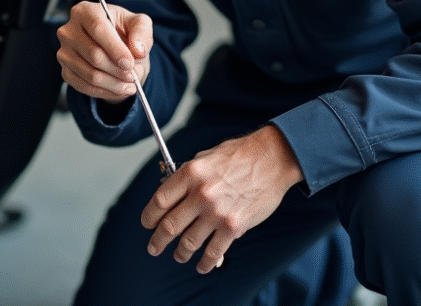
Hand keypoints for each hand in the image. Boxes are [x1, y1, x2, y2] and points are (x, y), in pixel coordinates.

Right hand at [56, 0, 152, 102]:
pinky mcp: (65, 71)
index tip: (130, 63)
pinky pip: (85, 87)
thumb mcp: (139, 23)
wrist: (113, 46)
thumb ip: (142, 32)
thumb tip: (138, 50)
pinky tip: (119, 88)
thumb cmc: (123, 30)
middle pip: (94, 55)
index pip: (97, 29)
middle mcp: (69, 31)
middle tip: (135, 75)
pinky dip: (106, 92)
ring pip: (90, 75)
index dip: (115, 48)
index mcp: (84, 11)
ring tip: (131, 83)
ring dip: (115, 84)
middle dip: (118, 70)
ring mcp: (64, 53)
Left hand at [140, 124, 302, 273]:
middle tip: (154, 248)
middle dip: (157, 241)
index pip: (159, 201)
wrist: (272, 159)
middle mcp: (201, 194)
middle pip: (169, 226)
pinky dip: (205, 263)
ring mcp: (217, 212)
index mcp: (190, 173)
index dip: (149, 217)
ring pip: (188, 242)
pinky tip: (201, 265)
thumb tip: (171, 196)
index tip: (148, 224)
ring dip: (180, 253)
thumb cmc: (240, 156)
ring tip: (179, 255)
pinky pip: (213, 252)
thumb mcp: (205, 158)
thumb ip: (187, 177)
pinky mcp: (234, 227)